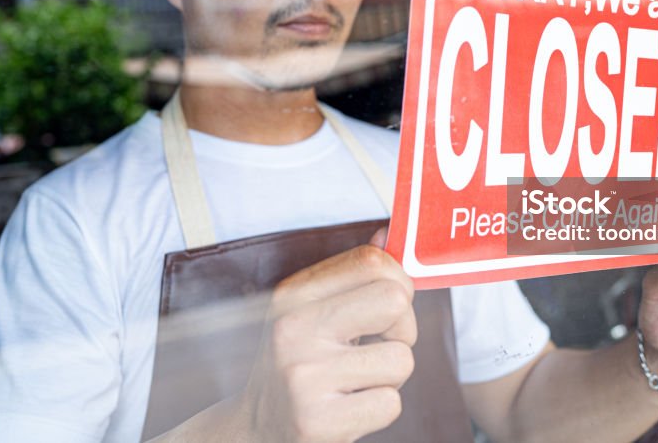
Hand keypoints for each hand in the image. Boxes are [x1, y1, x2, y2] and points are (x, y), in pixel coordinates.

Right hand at [237, 229, 416, 442]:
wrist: (253, 430)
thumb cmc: (297, 365)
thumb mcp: (310, 313)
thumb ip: (349, 276)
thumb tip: (385, 233)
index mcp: (293, 295)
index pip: (372, 261)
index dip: (399, 281)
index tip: (391, 305)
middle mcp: (293, 329)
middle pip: (394, 301)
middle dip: (404, 327)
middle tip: (381, 344)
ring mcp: (304, 376)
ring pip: (401, 360)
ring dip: (390, 376)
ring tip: (356, 380)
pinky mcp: (317, 421)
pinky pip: (390, 404)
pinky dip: (379, 408)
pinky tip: (349, 408)